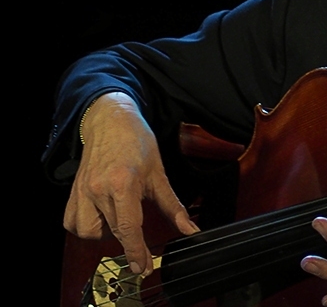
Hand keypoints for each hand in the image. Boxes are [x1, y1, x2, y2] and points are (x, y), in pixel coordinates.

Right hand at [63, 92, 198, 274]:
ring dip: (106, 232)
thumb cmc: (136, 142)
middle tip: (140, 248)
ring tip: (120, 217)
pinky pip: (74, 223)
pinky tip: (102, 216)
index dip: (135, 251)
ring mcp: (82, 191)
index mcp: (122, 184)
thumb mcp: (160, 174)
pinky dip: (88, 226)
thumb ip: (173, 206)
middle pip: (112, 231)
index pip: (127, 227)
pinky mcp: (72, 192)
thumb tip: (190, 228)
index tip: (143, 267)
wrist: (111, 122)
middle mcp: (98, 190)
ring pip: (90, 231)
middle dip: (128, 243)